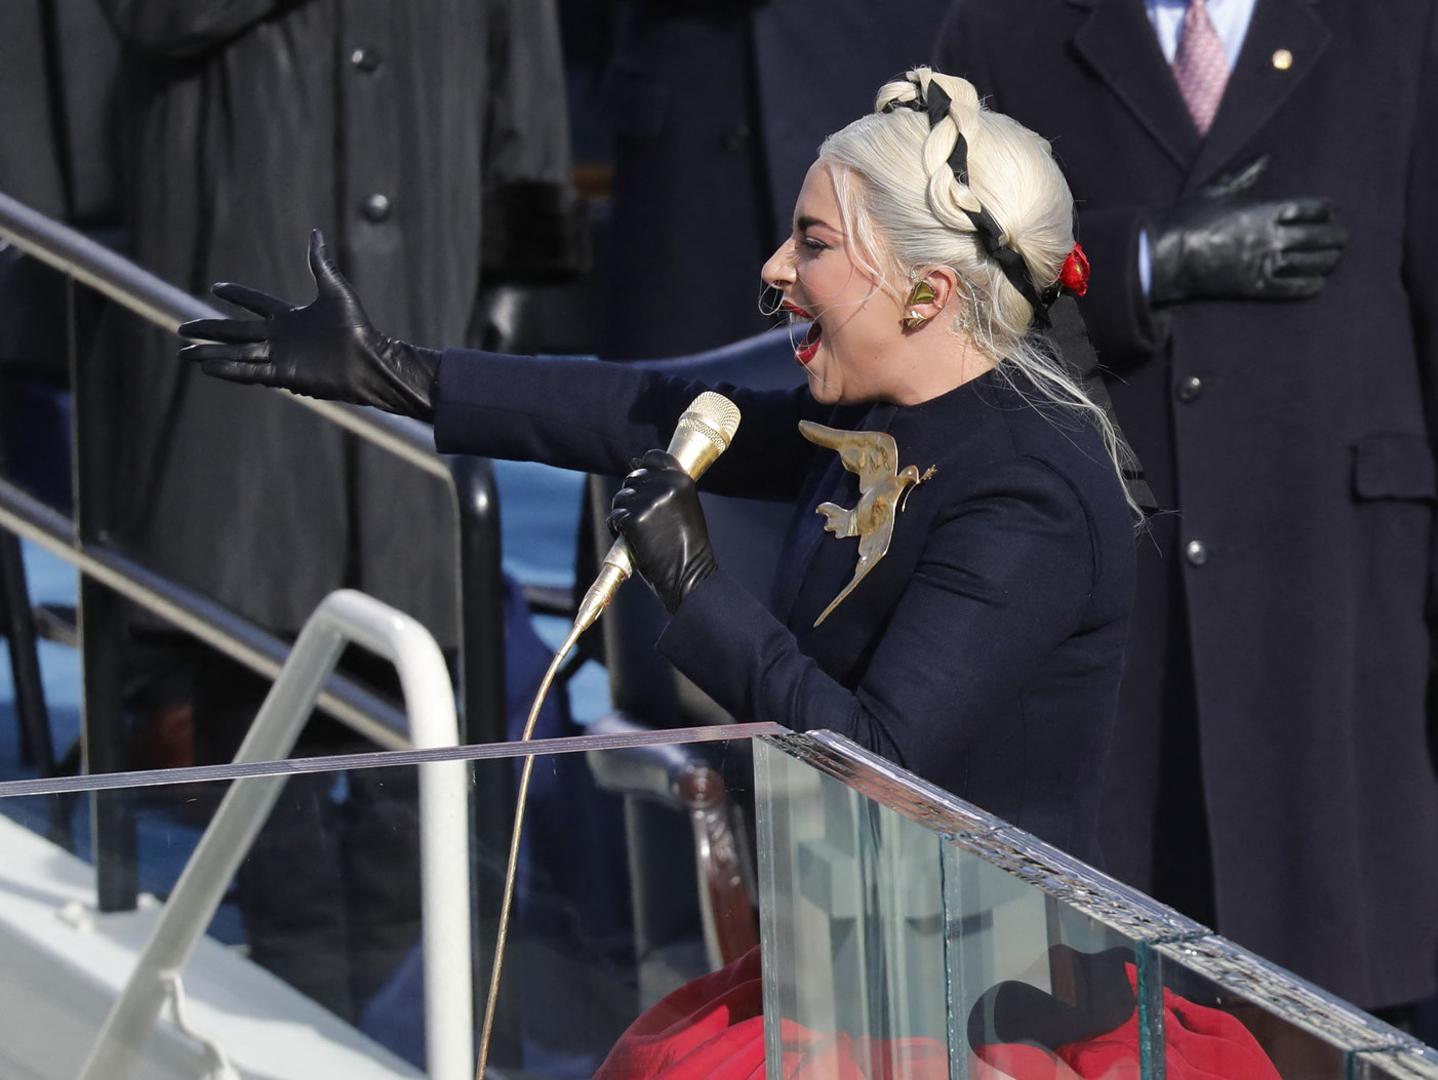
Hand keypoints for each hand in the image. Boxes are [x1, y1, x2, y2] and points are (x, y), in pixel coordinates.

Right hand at [178, 229, 439, 419]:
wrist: (371, 359)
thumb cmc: (357, 327)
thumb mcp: (335, 290)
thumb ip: (320, 263)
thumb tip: (316, 233)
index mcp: (291, 317)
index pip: (256, 304)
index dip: (238, 295)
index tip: (217, 287)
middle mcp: (281, 337)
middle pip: (236, 332)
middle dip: (209, 330)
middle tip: (181, 328)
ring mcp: (281, 356)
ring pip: (236, 353)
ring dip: (210, 353)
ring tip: (185, 353)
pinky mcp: (285, 373)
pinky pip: (251, 370)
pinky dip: (228, 368)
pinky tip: (206, 366)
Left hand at [607, 450, 717, 614]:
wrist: (691, 576)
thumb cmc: (688, 545)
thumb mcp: (686, 507)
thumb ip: (665, 485)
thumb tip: (632, 462)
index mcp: (681, 480)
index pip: (653, 457)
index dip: (644, 470)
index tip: (645, 487)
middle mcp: (666, 486)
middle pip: (633, 478)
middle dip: (632, 497)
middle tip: (645, 521)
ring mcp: (649, 502)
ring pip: (620, 498)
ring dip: (623, 514)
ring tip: (641, 533)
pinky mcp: (634, 519)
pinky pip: (613, 517)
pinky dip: (617, 530)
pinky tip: (633, 541)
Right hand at [1150, 157, 1347, 304]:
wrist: (1166, 257)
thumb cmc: (1187, 220)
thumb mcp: (1216, 190)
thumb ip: (1245, 175)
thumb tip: (1264, 158)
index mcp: (1265, 210)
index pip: (1313, 208)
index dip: (1326, 210)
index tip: (1331, 211)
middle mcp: (1272, 237)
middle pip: (1320, 236)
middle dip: (1337, 236)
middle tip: (1343, 237)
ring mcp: (1265, 264)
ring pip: (1312, 263)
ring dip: (1328, 260)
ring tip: (1334, 258)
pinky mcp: (1255, 288)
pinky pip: (1293, 288)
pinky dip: (1310, 285)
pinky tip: (1318, 282)